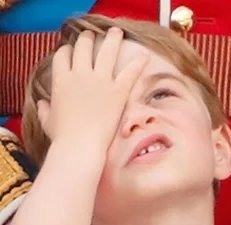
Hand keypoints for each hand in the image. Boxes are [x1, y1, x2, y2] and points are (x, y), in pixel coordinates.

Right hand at [37, 28, 148, 149]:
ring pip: (106, 51)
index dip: (67, 50)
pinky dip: (139, 62)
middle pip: (82, 47)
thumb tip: (42, 103)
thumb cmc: (63, 138)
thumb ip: (45, 109)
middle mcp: (79, 75)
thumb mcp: (48, 121)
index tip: (71, 50)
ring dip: (112, 38)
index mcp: (61, 80)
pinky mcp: (117, 91)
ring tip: (116, 32)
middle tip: (92, 35)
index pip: (63, 56)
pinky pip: (130, 72)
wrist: (80, 146)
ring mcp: (100, 81)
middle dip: (87, 38)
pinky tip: (146, 54)